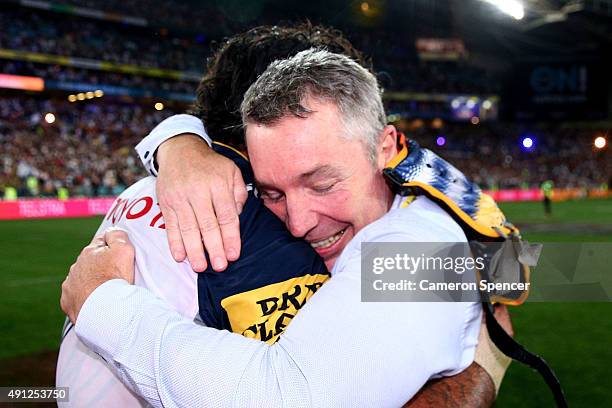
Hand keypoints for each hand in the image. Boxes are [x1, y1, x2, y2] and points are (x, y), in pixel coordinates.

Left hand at [60, 228, 134, 323]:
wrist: (104, 309)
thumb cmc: (116, 279)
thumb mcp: (124, 250)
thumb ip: (118, 235)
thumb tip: (111, 230)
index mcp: (89, 252)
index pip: (101, 241)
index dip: (112, 246)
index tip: (120, 256)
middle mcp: (76, 266)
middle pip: (91, 261)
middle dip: (100, 265)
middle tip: (116, 276)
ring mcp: (70, 284)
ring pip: (81, 278)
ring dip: (91, 282)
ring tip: (107, 291)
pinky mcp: (67, 301)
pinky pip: (76, 296)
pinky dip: (84, 297)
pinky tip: (95, 302)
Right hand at [156, 134, 246, 271]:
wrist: (180, 150)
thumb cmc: (210, 166)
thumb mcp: (232, 172)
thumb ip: (239, 194)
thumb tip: (238, 218)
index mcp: (218, 184)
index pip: (226, 216)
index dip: (231, 237)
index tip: (234, 254)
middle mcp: (198, 191)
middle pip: (208, 225)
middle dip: (214, 248)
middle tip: (220, 266)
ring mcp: (180, 197)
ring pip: (188, 228)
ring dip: (194, 250)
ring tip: (200, 267)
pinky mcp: (166, 202)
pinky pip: (171, 226)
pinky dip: (174, 242)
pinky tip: (180, 256)